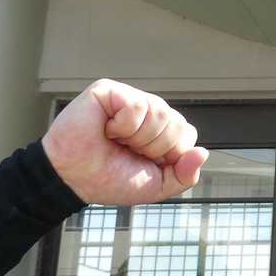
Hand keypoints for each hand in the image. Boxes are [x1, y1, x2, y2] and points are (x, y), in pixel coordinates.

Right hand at [42, 80, 208, 205]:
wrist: (72, 179)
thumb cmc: (108, 179)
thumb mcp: (155, 186)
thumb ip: (184, 175)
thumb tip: (203, 153)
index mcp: (161, 131)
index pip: (187, 136)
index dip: (168, 155)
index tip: (142, 161)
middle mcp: (149, 111)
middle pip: (178, 125)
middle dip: (152, 148)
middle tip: (125, 150)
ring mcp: (131, 99)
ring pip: (161, 114)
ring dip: (136, 138)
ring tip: (114, 139)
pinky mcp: (111, 90)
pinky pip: (138, 106)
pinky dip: (123, 126)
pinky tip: (106, 128)